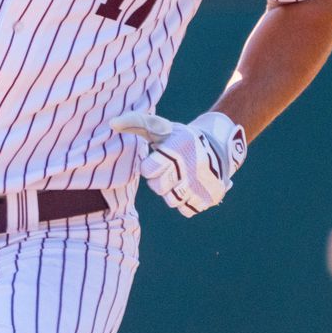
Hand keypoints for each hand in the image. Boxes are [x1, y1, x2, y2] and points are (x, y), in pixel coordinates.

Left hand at [110, 110, 246, 216]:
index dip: (149, 166)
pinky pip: (187, 210)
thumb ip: (135, 122)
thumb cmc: (180, 138)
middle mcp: (192, 166)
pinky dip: (186, 202)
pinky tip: (190, 188)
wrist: (219, 146)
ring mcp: (202, 183)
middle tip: (169, 169)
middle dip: (160, 179)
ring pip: (172, 201)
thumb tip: (112, 123)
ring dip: (172, 191)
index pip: (148, 170)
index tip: (158, 159)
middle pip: (158, 188)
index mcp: (177, 148)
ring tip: (180, 178)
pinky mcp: (210, 197)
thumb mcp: (160, 127)